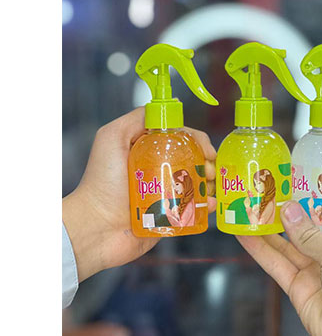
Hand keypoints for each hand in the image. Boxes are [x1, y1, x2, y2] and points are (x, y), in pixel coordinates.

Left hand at [62, 107, 216, 282]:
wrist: (96, 227)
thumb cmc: (101, 181)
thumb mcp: (112, 137)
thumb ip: (136, 118)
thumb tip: (167, 108)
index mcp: (148, 152)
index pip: (180, 139)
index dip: (197, 141)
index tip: (207, 149)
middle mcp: (158, 171)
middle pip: (193, 161)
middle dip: (208, 163)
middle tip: (210, 171)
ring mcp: (165, 195)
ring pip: (197, 184)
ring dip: (210, 184)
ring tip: (211, 188)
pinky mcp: (170, 216)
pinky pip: (194, 209)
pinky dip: (207, 206)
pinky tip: (210, 205)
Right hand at [237, 194, 321, 335]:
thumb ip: (310, 234)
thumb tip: (286, 209)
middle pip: (313, 221)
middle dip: (295, 204)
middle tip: (275, 184)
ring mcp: (317, 268)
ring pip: (289, 241)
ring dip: (270, 224)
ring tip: (251, 203)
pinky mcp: (299, 286)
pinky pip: (276, 263)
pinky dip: (259, 249)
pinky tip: (244, 233)